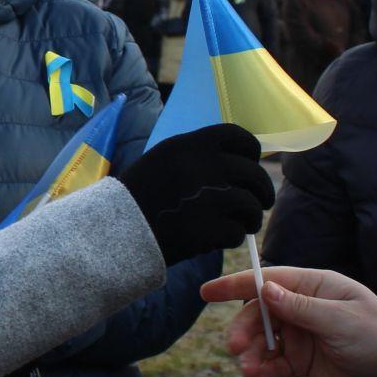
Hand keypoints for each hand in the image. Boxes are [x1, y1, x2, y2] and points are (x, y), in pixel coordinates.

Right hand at [115, 124, 274, 263]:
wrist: (113, 231)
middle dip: (262, 190)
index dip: (251, 152)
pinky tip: (222, 239)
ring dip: (252, 217)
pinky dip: (234, 238)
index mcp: (189, 145)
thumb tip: (236, 161)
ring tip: (245, 225)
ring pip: (251, 205)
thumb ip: (196, 156)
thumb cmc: (137, 197)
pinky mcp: (207, 230)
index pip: (239, 136)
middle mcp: (202, 166)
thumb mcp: (162, 160)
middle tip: (260, 203)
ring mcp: (207, 199)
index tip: (251, 165)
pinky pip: (237, 232)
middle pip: (253, 173)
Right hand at [203, 267, 376, 376]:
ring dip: (252, 357)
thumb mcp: (342, 321)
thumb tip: (266, 290)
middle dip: (245, 332)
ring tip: (253, 375)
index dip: (235, 285)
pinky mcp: (302, 362)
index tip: (206, 292)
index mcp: (314, 287)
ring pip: (263, 343)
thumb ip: (302, 308)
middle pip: (259, 315)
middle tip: (239, 351)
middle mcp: (303, 308)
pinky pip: (274, 365)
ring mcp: (301, 335)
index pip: (269, 280)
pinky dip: (264, 374)